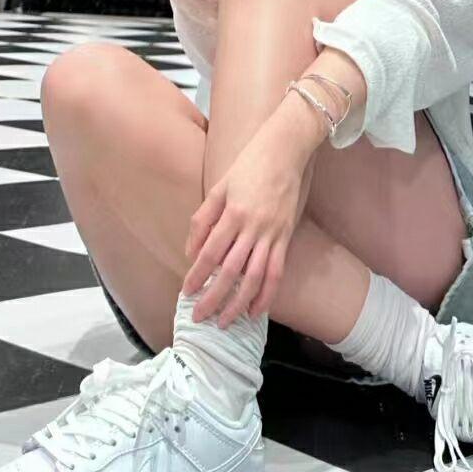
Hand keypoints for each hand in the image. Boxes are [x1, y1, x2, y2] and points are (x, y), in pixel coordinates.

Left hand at [181, 117, 312, 326]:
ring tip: (226, 321)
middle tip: (200, 317)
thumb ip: (203, 220)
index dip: (197, 276)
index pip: (210, 253)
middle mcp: (254, 227)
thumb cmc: (249, 165)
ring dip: (239, 303)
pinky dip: (267, 294)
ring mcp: (273, 233)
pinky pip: (277, 271)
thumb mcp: (219, 187)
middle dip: (214, 298)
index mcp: (233, 213)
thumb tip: (191, 252)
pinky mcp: (286, 236)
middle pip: (231, 271)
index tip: (186, 293)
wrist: (285, 150)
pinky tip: (256, 310)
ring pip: (255, 278)